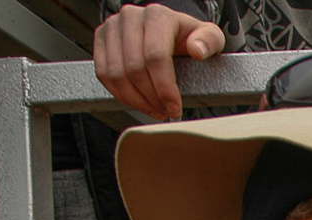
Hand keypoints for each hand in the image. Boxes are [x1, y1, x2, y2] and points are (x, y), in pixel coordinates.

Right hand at [94, 4, 224, 120]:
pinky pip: (103, 74)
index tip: (174, 107)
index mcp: (158, 15)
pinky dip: (120, 94)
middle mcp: (131, 17)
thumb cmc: (189, 36)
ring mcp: (113, 27)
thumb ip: (209, 41)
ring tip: (154, 109)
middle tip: (166, 112)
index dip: (164, 87)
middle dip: (151, 98)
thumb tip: (197, 50)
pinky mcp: (101, 39)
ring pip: (116, 74)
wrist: (170, 30)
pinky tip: (138, 102)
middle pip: (134, 68)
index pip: (155, 56)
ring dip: (136, 100)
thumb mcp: (210, 37)